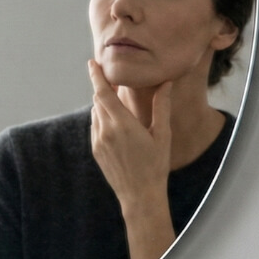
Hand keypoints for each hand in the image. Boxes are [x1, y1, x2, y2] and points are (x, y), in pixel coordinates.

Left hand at [87, 60, 170, 204]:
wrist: (139, 195)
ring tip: (116, 98)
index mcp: (122, 124)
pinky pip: (95, 126)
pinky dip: (102, 117)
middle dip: (102, 86)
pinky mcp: (96, 150)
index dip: (97, 75)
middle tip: (110, 76)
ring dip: (103, 102)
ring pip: (96, 112)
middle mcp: (105, 130)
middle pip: (98, 99)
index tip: (93, 62)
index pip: (103, 92)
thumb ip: (161, 106)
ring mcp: (98, 141)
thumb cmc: (156, 165)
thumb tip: (166, 83)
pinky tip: (115, 120)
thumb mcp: (162, 134)